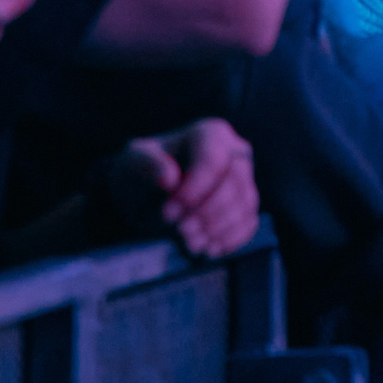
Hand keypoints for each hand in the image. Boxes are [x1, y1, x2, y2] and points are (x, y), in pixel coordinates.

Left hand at [112, 120, 259, 258]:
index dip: (195, 189)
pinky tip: (208, 248)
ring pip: (245, 205)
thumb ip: (147, 163)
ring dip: (217, 230)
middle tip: (179, 231)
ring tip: (189, 243)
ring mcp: (245, 181)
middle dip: (207, 212)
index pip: (214, 160)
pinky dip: (230, 240)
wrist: (146, 196)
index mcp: (210, 134)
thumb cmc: (143, 171)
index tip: (168, 212)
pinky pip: (249, 224)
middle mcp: (236, 153)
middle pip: (235, 183)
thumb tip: (169, 178)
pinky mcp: (246, 207)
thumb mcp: (133, 160)